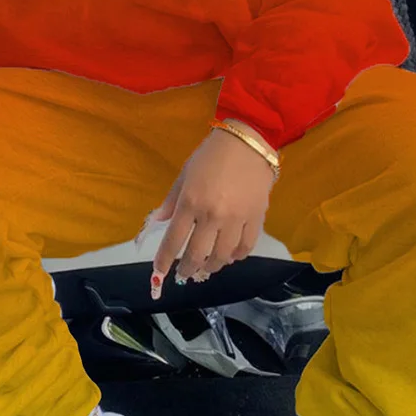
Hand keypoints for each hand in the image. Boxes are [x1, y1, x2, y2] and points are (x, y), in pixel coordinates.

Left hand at [150, 124, 275, 297]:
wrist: (247, 141)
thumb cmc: (211, 154)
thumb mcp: (185, 173)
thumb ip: (171, 200)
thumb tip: (159, 220)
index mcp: (190, 202)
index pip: (173, 240)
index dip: (164, 260)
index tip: (160, 274)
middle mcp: (212, 214)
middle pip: (198, 254)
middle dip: (188, 269)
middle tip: (185, 274)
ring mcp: (236, 218)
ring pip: (223, 256)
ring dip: (212, 266)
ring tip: (207, 267)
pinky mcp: (256, 217)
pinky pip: (246, 247)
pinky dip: (236, 256)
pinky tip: (230, 256)